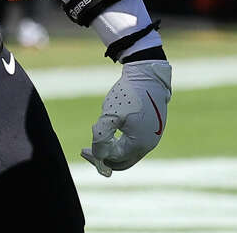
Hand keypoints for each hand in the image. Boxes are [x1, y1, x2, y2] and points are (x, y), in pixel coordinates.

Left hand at [82, 59, 171, 176]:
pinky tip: (112, 129)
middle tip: (88, 151)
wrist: (147, 74)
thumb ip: (101, 137)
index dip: (96, 156)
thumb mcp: (110, 115)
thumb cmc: (129, 94)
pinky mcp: (153, 127)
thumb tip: (98, 156)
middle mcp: (149, 144)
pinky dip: (122, 142)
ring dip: (113, 149)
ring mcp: (153, 136)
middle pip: (123, 162)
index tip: (82, 150)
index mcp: (140, 145)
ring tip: (99, 138)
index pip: (114, 159)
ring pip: (129, 152)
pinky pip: (135, 142)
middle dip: (105, 158)